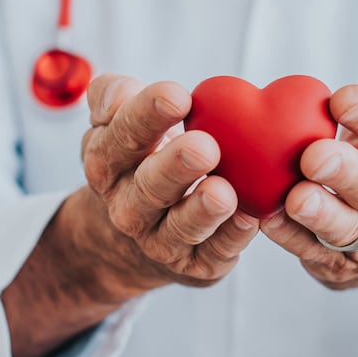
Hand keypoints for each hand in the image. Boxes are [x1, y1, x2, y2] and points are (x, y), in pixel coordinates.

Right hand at [75, 74, 260, 290]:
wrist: (138, 231)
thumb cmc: (140, 159)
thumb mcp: (115, 124)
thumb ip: (113, 95)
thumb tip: (122, 92)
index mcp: (107, 164)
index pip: (121, 137)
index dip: (146, 115)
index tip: (178, 95)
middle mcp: (128, 206)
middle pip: (149, 187)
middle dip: (176, 167)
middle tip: (204, 146)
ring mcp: (160, 239)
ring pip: (181, 227)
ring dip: (203, 210)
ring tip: (223, 192)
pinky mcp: (195, 265)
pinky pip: (215, 253)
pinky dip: (232, 238)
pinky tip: (250, 219)